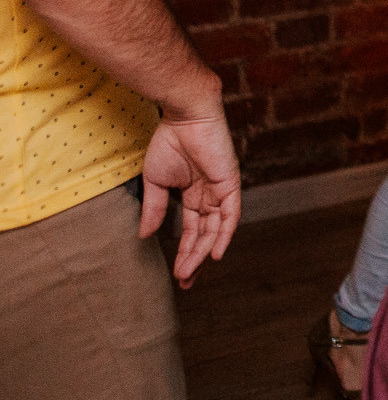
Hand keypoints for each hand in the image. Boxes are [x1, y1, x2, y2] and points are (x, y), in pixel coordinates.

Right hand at [140, 107, 240, 285]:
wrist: (184, 117)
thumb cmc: (169, 143)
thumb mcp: (156, 182)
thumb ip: (154, 208)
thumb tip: (145, 236)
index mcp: (194, 194)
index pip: (192, 230)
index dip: (186, 252)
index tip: (178, 275)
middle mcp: (210, 195)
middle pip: (205, 234)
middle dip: (194, 258)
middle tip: (185, 282)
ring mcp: (221, 190)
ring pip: (216, 229)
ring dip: (203, 251)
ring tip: (190, 272)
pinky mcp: (230, 183)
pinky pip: (230, 213)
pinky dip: (224, 234)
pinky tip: (215, 254)